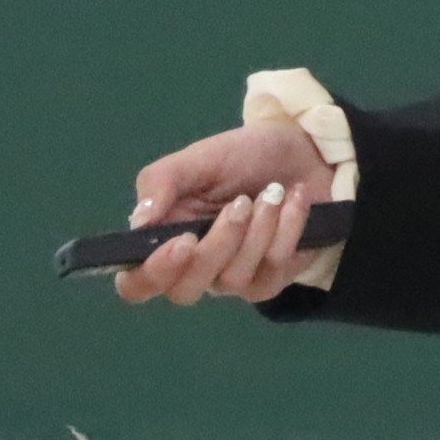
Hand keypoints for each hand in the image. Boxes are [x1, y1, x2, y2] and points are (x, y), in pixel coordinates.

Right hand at [113, 117, 332, 305]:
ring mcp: (234, 279)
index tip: (182, 241)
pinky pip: (273, 269)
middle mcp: (195, 268)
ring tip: (274, 192)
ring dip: (258, 230)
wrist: (302, 150)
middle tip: (239, 204)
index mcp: (165, 241)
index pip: (137, 283)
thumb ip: (161, 182)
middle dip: (217, 245)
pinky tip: (294, 200)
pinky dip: (287, 229)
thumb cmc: (240, 157)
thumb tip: (139, 222)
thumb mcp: (197, 159)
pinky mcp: (272, 278)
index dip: (152, 274)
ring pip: (234, 279)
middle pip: (186, 290)